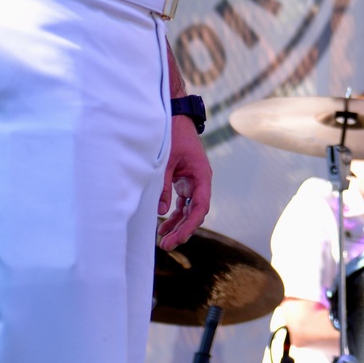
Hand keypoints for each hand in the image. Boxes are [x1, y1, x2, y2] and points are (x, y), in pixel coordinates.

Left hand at [156, 115, 211, 250]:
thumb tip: (162, 212)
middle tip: (167, 245)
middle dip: (183, 230)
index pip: (200, 206)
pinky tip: (163, 225)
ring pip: (189, 210)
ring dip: (178, 225)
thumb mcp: (167, 161)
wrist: (175, 116)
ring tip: (163, 240)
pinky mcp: (185, 181)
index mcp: (202, 175)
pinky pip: (183, 203)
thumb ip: (164, 186)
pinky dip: (174, 214)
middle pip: (195, 212)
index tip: (179, 238)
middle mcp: (200, 181)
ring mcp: (193, 181)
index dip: (190, 225)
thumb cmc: (174, 135)